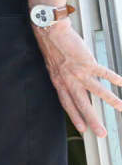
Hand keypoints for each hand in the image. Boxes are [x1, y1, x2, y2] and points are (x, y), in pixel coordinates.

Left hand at [33, 20, 121, 135]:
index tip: (82, 129)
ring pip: (97, 91)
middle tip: (101, 133)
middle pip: (82, 104)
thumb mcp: (53, 67)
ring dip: (111, 100)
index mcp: (58, 82)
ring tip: (121, 108)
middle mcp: (68, 80)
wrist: (50, 31)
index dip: (75, 116)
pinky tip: (121, 83)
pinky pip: (103, 72)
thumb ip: (62, 78)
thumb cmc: (52, 47)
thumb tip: (71, 84)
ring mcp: (78, 72)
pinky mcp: (86, 62)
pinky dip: (113, 78)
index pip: (67, 103)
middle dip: (92, 120)